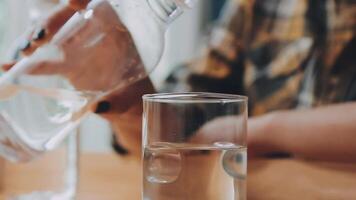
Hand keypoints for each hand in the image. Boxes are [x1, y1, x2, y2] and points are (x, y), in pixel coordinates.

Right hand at [2, 0, 148, 113]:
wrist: (128, 105)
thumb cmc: (135, 96)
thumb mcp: (132, 98)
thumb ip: (118, 102)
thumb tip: (98, 107)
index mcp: (117, 34)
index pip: (101, 9)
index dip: (83, 2)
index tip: (71, 0)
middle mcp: (96, 36)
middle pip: (70, 18)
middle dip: (51, 22)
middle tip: (39, 37)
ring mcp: (79, 49)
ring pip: (54, 36)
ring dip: (35, 39)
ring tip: (24, 50)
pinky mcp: (68, 64)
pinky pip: (46, 60)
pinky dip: (28, 64)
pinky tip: (9, 67)